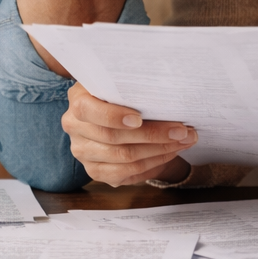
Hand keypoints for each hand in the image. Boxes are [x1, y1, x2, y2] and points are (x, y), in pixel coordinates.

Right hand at [62, 83, 196, 185]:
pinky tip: (169, 153)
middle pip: (113, 137)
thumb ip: (131, 88)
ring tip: (183, 141)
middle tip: (182, 130)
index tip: (139, 118)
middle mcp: (74, 127)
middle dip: (153, 134)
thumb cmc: (121, 96)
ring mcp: (83, 152)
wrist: (115, 116)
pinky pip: (126, 173)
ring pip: (124, 157)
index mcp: (77, 101)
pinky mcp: (95, 171)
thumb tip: (165, 93)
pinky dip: (152, 163)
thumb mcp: (120, 86)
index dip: (113, 116)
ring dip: (159, 150)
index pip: (87, 110)